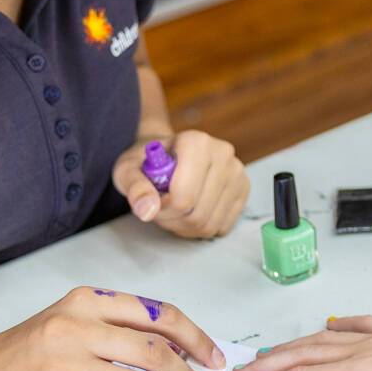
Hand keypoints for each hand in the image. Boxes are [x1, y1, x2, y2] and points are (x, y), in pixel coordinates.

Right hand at [0, 287, 224, 370]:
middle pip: (157, 351)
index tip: (214, 359)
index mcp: (87, 301)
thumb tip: (180, 353)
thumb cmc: (22, 354)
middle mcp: (76, 327)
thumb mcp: (69, 323)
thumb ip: (117, 330)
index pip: (159, 314)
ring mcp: (64, 366)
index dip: (196, 338)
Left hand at [113, 129, 249, 237]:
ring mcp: (237, 172)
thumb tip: (147, 210)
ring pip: (210, 224)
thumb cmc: (148, 162)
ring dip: (185, 227)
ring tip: (173, 211)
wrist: (167, 155)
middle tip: (159, 209)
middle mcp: (223, 154)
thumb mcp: (128, 170)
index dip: (162, 208)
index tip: (152, 201)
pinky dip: (202, 228)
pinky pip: (222, 226)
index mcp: (197, 142)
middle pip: (197, 215)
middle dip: (172, 220)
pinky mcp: (244, 189)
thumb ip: (135, 188)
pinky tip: (191, 213)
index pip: (183, 197)